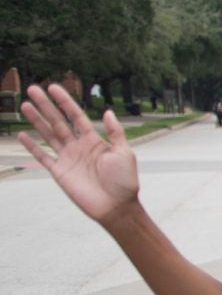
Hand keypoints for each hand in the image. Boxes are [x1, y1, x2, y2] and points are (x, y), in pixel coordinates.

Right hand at [17, 84, 141, 225]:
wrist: (117, 207)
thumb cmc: (124, 182)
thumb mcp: (124, 153)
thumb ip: (115, 132)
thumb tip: (108, 111)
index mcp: (94, 141)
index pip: (76, 116)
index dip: (65, 102)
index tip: (53, 87)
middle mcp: (79, 147)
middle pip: (58, 121)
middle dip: (46, 106)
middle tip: (32, 89)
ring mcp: (68, 159)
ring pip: (48, 135)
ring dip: (36, 121)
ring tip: (25, 106)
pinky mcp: (60, 172)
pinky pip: (43, 157)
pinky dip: (32, 147)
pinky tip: (22, 135)